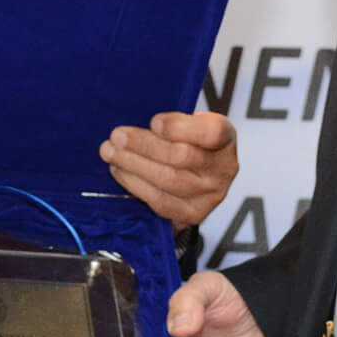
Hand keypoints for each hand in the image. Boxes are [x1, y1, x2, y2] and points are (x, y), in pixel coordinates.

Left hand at [101, 111, 237, 228]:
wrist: (198, 175)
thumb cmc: (188, 140)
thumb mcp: (188, 121)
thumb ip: (171, 121)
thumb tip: (133, 123)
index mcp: (225, 137)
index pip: (210, 132)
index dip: (179, 127)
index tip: (153, 122)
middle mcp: (224, 168)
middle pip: (181, 156)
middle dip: (144, 145)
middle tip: (117, 136)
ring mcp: (211, 195)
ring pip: (168, 180)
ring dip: (133, 165)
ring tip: (110, 153)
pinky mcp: (193, 214)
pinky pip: (160, 201)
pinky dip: (135, 185)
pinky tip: (119, 171)